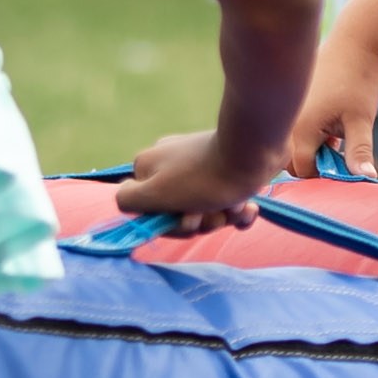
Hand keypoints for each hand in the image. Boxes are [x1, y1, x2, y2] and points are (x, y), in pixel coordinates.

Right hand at [117, 131, 272, 233]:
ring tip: (233, 205)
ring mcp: (202, 168)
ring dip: (222, 217)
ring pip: (207, 211)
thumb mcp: (154, 193)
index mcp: (149, 167)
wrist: (253, 152)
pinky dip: (239, 211)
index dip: (168, 224)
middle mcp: (172, 165)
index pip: (148, 211)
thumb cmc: (201, 178)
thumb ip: (128, 199)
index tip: (184, 219)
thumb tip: (124, 199)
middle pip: (179, 214)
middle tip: (210, 213)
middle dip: (199, 222)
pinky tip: (249, 206)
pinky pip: (229, 204)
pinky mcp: (229, 171)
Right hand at [281, 29, 377, 182]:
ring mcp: (288, 111)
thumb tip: (367, 177)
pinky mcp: (292, 103)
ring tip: (336, 132)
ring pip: (293, 145)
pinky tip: (330, 119)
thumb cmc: (358, 81)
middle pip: (292, 161)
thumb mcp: (361, 120)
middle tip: (340, 149)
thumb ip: (359, 152)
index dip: (323, 174)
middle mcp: (288, 121)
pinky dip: (310, 133)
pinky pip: (294, 129)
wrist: (354, 44)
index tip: (343, 165)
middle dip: (315, 163)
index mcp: (302, 128)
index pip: (303, 169)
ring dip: (313, 147)